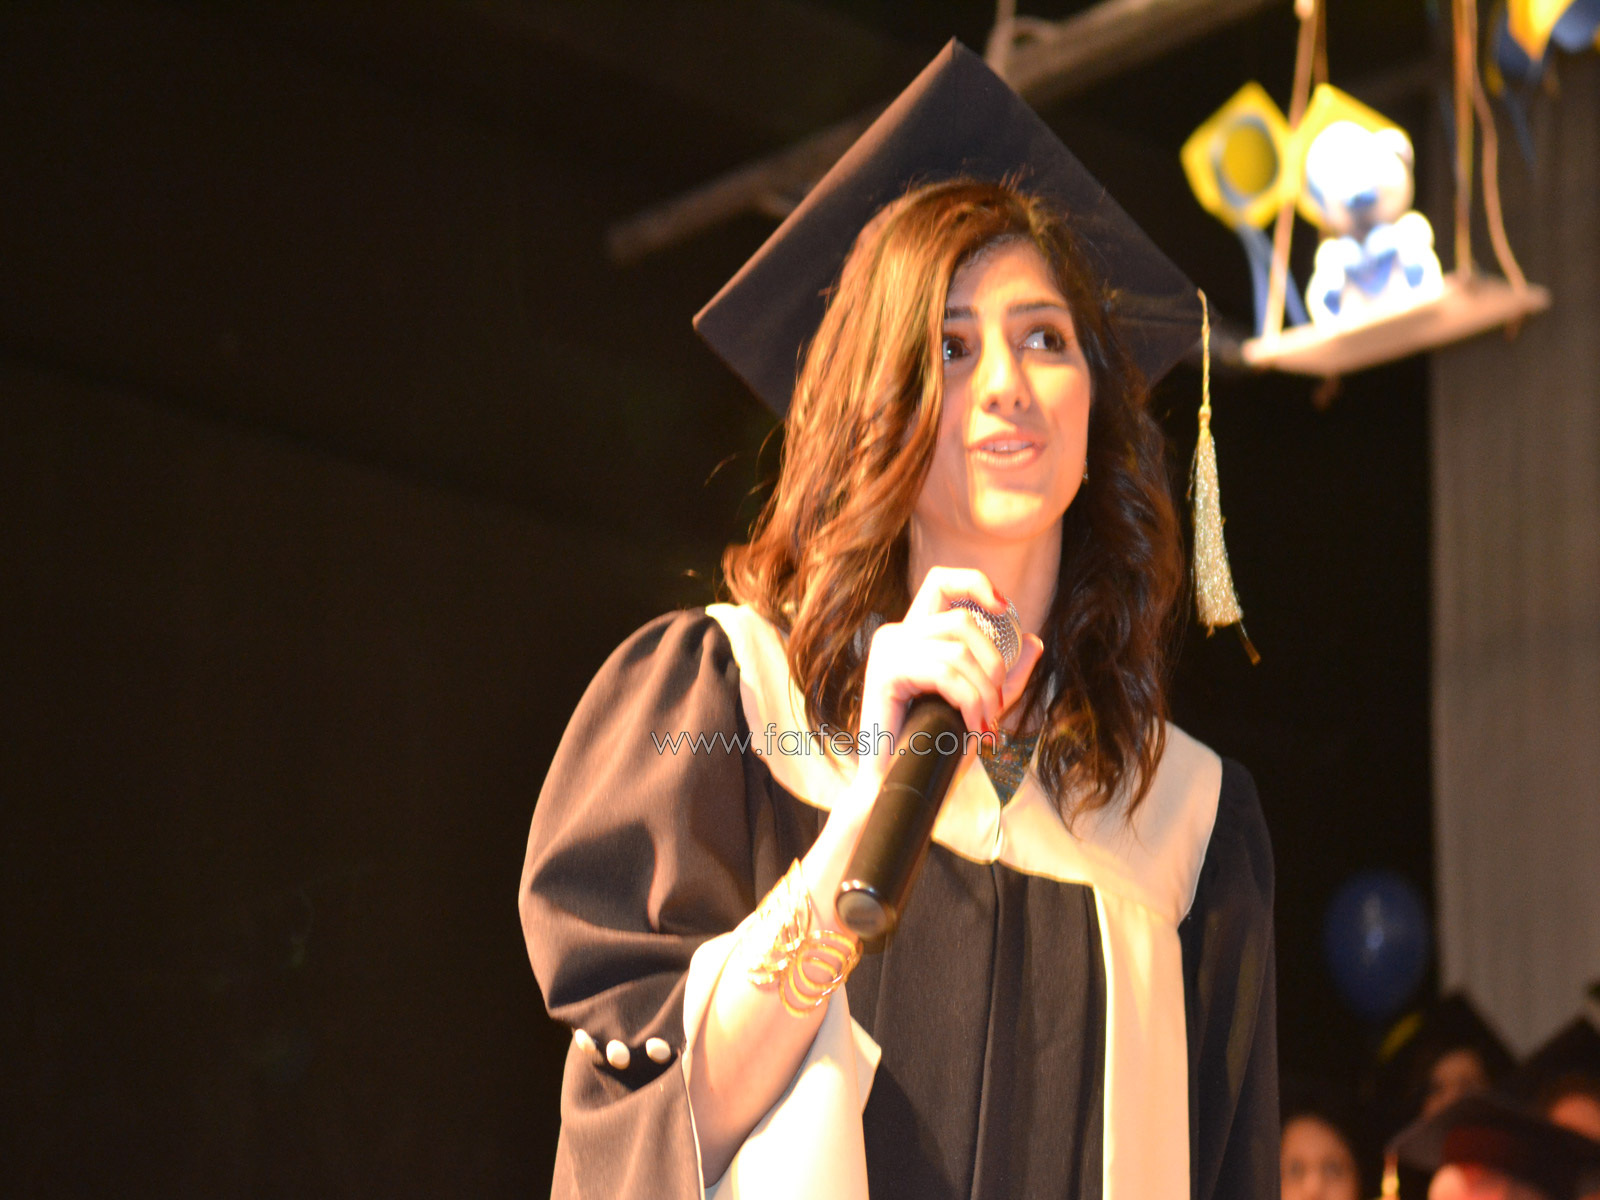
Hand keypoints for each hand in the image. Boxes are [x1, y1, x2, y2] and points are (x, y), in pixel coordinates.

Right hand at [855, 567, 1043, 789]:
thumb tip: (1033, 640)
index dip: (975, 583)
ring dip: (983, 691)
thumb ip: (1006, 674)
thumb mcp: (981, 704)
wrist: (899, 786)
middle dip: (994, 662)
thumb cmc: (933, 749)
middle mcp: (896, 635)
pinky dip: (968, 700)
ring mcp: (888, 651)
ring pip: (959, 649)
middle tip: (997, 703)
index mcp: (915, 636)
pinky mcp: (886, 673)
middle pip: (962, 618)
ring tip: (984, 724)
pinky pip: (944, 673)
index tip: (1004, 608)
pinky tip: (972, 726)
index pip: (941, 582)